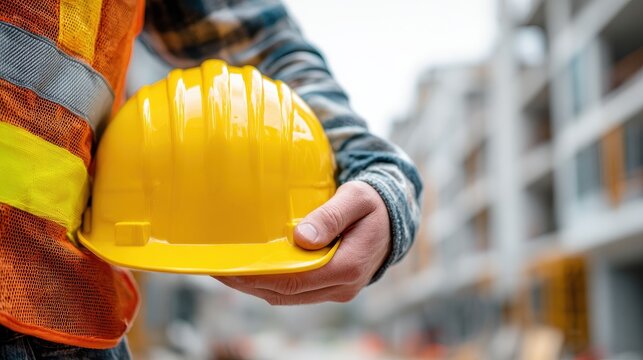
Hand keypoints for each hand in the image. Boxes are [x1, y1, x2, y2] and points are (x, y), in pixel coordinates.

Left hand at [214, 181, 390, 304]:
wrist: (394, 218)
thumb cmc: (373, 203)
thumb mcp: (356, 199)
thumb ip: (331, 216)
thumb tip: (302, 238)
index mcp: (348, 267)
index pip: (295, 280)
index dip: (260, 276)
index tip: (231, 266)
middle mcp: (342, 286)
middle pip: (286, 293)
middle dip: (249, 284)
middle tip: (218, 268)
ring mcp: (336, 290)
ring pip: (288, 296)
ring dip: (257, 287)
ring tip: (228, 270)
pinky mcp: (330, 287)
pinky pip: (296, 291)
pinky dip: (271, 284)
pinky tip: (253, 270)